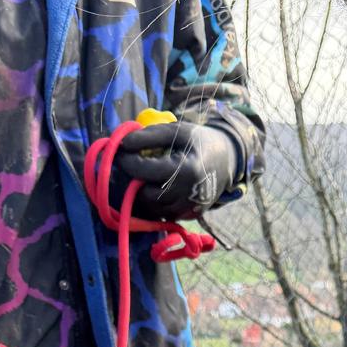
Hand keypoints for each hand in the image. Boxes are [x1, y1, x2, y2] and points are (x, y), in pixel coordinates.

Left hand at [114, 119, 241, 219]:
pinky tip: (161, 187)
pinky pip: (163, 214)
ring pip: (152, 208)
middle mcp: (189, 194)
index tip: (119, 152)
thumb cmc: (198, 141)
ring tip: (149, 176)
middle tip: (135, 165)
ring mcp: (190, 208)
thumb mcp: (176, 130)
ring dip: (145, 193)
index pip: (144, 171)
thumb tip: (121, 144)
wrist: (227, 160)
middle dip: (136, 180)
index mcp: (186, 170)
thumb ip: (148, 136)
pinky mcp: (190, 216)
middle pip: (146, 194)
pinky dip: (157, 202)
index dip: (126, 161)